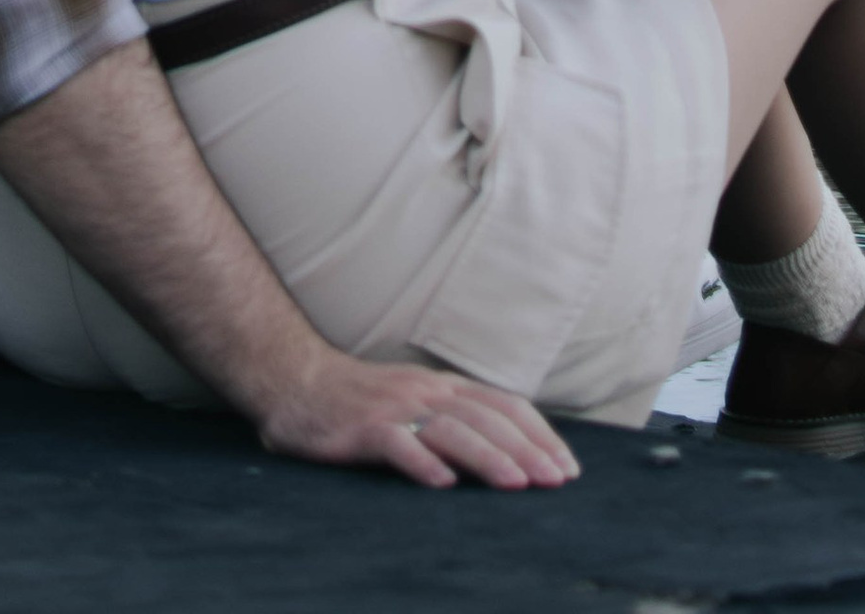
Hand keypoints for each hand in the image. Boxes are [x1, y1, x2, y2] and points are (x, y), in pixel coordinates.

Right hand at [255, 342, 578, 488]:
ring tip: (517, 482)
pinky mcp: (362, 428)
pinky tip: (442, 483)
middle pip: (485, 418)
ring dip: (487, 456)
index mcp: (442, 386)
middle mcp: (424, 392)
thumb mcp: (415, 401)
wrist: (296, 380)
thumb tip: (509, 452)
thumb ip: (454, 418)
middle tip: (556, 481)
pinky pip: (396, 444)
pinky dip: (421, 463)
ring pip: (450, 430)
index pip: (503, 405)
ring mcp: (393, 408)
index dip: (539, 434)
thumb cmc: (360, 400)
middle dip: (526, 449)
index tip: (567, 467)